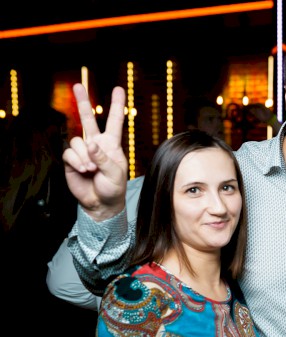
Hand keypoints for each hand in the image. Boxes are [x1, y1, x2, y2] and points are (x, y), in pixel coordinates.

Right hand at [61, 83, 128, 220]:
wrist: (101, 203)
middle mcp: (97, 144)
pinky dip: (77, 162)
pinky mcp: (71, 160)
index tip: (118, 89)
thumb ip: (104, 158)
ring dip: (84, 156)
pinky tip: (83, 170)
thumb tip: (91, 143)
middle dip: (83, 102)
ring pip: (77, 141)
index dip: (116, 106)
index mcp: (112, 145)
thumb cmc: (113, 188)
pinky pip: (69, 153)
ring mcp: (83, 151)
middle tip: (78, 85)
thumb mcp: (116, 173)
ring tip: (91, 169)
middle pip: (88, 119)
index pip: (115, 122)